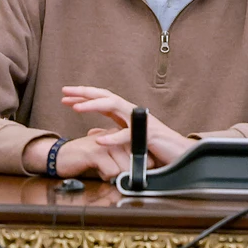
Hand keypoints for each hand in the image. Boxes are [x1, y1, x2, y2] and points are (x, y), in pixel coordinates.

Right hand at [22, 132, 131, 179]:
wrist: (59, 156)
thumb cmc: (85, 158)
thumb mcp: (109, 156)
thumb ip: (125, 158)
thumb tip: (147, 165)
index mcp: (118, 135)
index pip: (141, 154)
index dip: (136, 167)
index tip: (125, 168)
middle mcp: (114, 136)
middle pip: (135, 163)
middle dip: (123, 173)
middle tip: (109, 168)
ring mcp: (105, 143)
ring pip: (125, 168)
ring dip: (113, 175)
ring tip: (101, 168)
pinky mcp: (96, 152)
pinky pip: (112, 172)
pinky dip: (104, 176)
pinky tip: (96, 169)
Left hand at [60, 86, 197, 166]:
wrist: (182, 155)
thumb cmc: (156, 147)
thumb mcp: (128, 139)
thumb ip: (112, 133)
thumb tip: (92, 132)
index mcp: (127, 114)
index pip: (102, 100)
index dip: (84, 97)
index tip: (65, 97)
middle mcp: (133, 112)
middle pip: (106, 96)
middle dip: (84, 93)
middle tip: (65, 92)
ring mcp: (142, 122)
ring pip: (115, 107)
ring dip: (94, 106)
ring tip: (76, 108)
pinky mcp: (149, 136)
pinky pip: (128, 136)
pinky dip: (113, 138)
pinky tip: (99, 141)